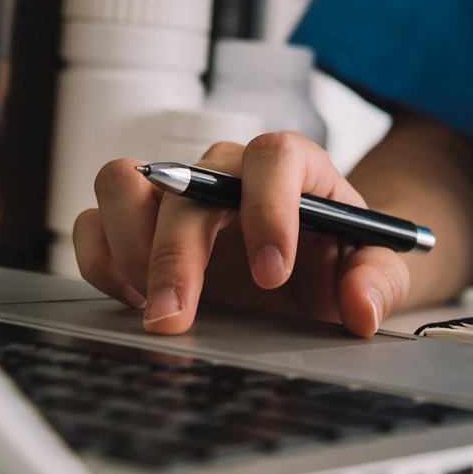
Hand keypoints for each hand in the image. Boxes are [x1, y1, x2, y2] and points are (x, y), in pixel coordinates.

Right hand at [71, 133, 411, 337]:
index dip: (268, 208)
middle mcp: (226, 172)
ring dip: (127, 245)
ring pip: (123, 181)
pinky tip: (133, 302)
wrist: (311, 276)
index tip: (273, 272)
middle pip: (185, 180)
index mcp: (293, 168)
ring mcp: (177, 195)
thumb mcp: (374, 269)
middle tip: (180, 317)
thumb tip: (362, 307)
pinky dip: (100, 260)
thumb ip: (378, 280)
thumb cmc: (338, 260)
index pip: (274, 156)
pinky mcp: (139, 226)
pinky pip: (94, 222)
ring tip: (152, 305)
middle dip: (178, 254)